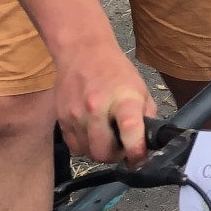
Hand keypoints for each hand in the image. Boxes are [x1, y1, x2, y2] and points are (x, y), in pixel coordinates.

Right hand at [52, 39, 155, 166]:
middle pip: (104, 152)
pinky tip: (91, 132)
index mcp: (123, 99)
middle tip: (121, 146)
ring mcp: (76, 114)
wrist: (82, 51)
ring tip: (106, 136)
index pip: (130, 130)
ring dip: (100, 151)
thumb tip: (148, 146)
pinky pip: (74, 147)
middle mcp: (97, 108)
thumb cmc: (115, 71)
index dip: (137, 152)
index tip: (139, 159)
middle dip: (116, 156)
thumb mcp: (141, 90)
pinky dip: (85, 146)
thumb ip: (147, 118)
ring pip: (88, 153)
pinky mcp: (62, 119)